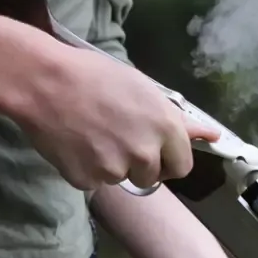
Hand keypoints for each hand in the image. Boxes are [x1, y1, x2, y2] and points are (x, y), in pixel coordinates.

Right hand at [14, 41, 218, 189]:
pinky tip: (74, 143)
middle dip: (138, 163)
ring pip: (120, 178)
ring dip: (110, 164)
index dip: (167, 158)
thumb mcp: (144, 90)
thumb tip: (212, 135)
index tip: (154, 150)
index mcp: (165, 128)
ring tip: (91, 134)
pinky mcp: (86, 180)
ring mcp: (114, 170)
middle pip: (151, 177)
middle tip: (117, 138)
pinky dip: (85, 169)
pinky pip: (92, 182)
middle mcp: (145, 153)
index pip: (182, 166)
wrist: (45, 82)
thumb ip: (178, 120)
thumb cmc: (96, 76)